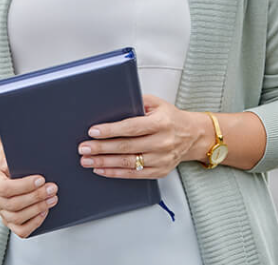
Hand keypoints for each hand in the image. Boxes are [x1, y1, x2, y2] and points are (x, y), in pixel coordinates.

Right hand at [0, 146, 58, 238]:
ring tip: (52, 198)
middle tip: (52, 188)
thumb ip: (19, 151)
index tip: (41, 179)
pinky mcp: (9, 220)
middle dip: (36, 197)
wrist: (6, 167)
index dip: (24, 186)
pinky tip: (44, 211)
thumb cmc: (11, 157)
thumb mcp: (11, 149)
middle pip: (13, 204)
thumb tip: (38, 153)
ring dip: (38, 209)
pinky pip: (21, 230)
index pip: (4, 188)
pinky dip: (34, 223)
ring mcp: (0, 211)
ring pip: (17, 218)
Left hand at [77, 94, 199, 178]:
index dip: (111, 130)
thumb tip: (112, 105)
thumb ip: (136, 102)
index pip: (131, 127)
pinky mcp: (160, 171)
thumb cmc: (171, 118)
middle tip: (84, 148)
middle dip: (101, 148)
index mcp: (161, 123)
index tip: (93, 131)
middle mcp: (162, 142)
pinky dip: (115, 173)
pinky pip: (134, 175)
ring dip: (104, 163)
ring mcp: (161, 159)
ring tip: (87, 161)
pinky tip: (102, 170)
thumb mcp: (157, 103)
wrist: (193, 135)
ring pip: (128, 163)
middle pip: (126, 147)